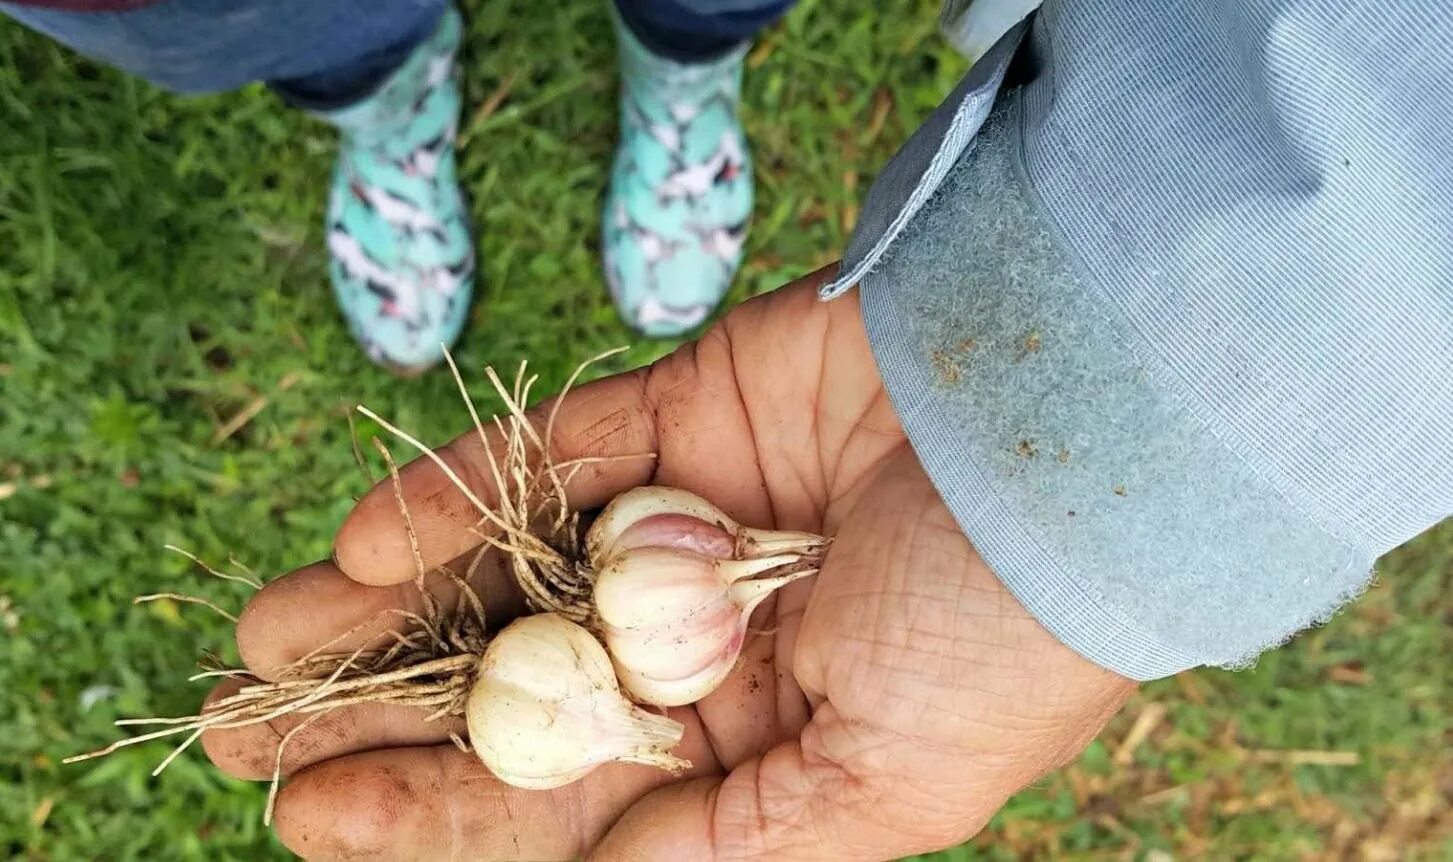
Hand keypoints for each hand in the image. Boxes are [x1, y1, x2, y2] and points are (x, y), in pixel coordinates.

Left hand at [203, 266, 1134, 860]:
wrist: (1088, 443)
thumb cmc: (1000, 639)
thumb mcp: (880, 792)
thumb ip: (730, 844)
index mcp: (752, 740)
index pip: (566, 790)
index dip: (438, 806)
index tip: (312, 815)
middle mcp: (706, 635)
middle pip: (512, 677)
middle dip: (380, 706)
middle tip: (236, 729)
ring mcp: (689, 521)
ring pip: (511, 565)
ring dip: (387, 602)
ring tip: (261, 636)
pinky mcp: (684, 414)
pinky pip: (553, 455)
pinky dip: (460, 492)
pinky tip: (365, 539)